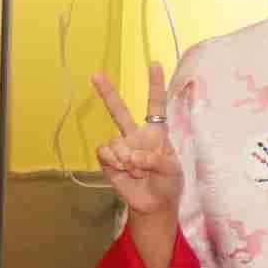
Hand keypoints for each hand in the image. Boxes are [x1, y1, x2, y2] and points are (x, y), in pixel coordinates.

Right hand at [89, 65, 178, 221]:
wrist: (153, 204)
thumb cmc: (167, 182)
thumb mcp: (172, 170)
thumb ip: (155, 160)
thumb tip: (133, 157)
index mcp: (156, 132)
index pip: (155, 104)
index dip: (155, 84)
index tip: (154, 63)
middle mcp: (135, 135)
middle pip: (119, 110)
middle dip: (106, 92)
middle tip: (95, 74)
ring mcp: (120, 146)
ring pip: (115, 141)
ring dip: (126, 159)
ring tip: (137, 171)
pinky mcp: (107, 159)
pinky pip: (105, 152)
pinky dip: (114, 162)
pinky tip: (123, 171)